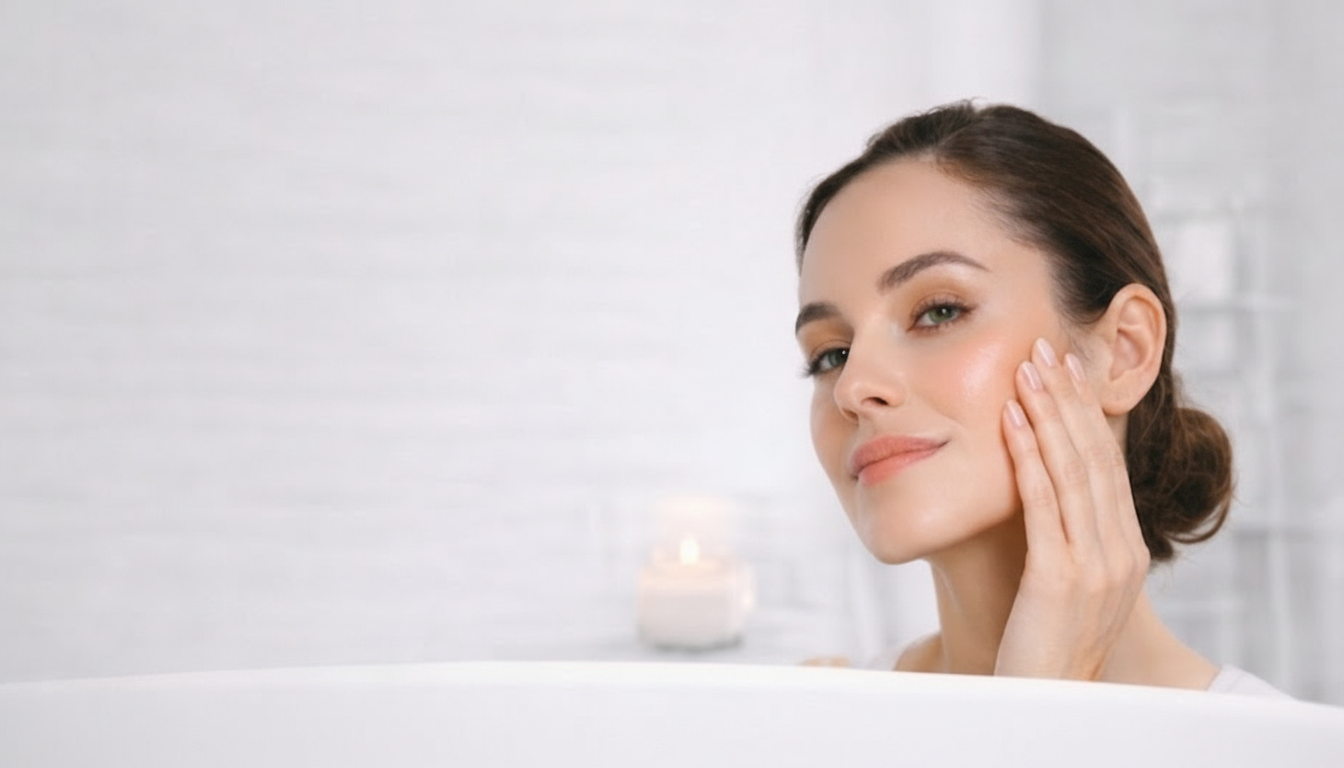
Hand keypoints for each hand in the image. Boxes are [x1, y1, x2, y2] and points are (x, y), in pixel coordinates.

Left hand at [994, 338, 1149, 679]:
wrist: (1045, 703)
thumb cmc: (1041, 645)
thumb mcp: (1062, 585)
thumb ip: (1061, 540)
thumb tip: (1036, 491)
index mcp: (1124, 552)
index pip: (1106, 466)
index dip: (1084, 415)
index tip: (1064, 371)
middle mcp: (1119, 553)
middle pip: (1094, 458)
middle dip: (1067, 399)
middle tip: (1044, 349)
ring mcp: (1096, 566)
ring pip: (1073, 471)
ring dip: (1047, 413)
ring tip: (1026, 368)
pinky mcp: (1061, 578)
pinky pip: (1044, 503)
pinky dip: (1027, 455)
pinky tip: (1010, 419)